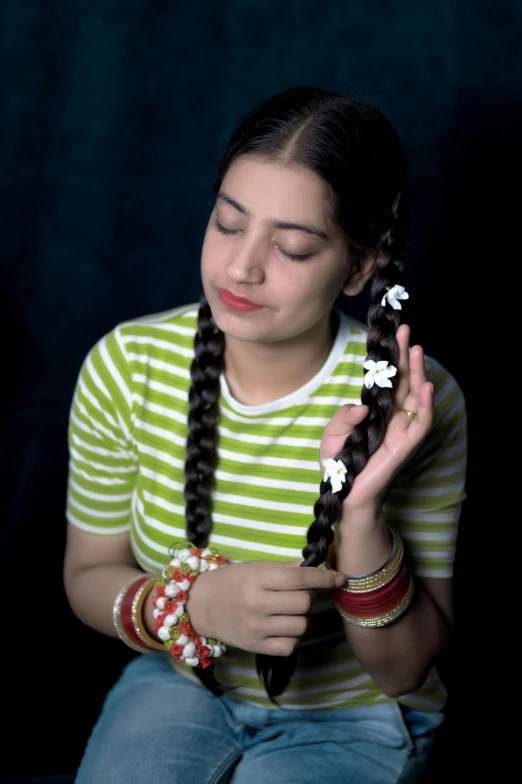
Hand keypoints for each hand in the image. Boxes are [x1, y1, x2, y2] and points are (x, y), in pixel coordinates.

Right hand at [186, 560, 345, 656]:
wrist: (200, 605)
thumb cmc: (231, 581)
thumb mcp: (255, 567)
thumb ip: (284, 569)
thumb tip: (313, 569)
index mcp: (258, 578)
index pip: (300, 579)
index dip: (324, 579)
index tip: (340, 579)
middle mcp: (257, 604)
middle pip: (304, 603)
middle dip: (310, 597)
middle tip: (302, 594)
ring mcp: (257, 628)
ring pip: (302, 625)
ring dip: (304, 617)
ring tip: (293, 611)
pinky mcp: (256, 647)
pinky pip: (290, 645)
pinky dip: (294, 637)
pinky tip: (285, 627)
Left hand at [320, 324, 432, 510]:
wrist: (342, 492)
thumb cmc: (339, 462)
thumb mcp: (333, 433)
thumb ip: (345, 416)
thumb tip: (363, 406)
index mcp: (377, 410)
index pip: (388, 379)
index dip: (392, 357)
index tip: (393, 333)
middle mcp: (392, 417)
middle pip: (404, 382)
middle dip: (406, 356)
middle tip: (405, 330)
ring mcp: (401, 431)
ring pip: (415, 397)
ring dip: (418, 373)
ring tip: (416, 350)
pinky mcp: (405, 446)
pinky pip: (420, 424)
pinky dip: (425, 405)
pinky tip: (425, 385)